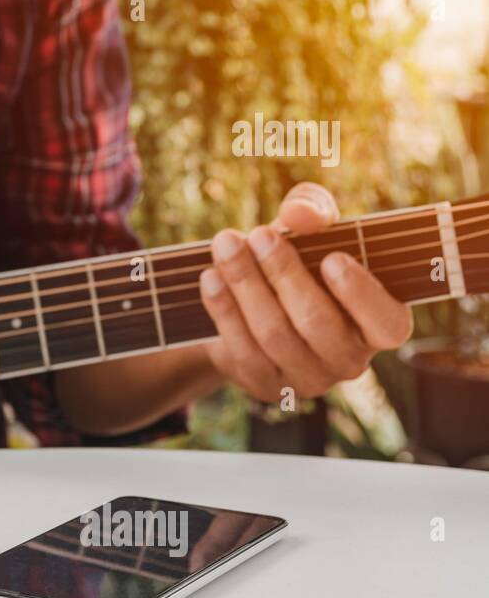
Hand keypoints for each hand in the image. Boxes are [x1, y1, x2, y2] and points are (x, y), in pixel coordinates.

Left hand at [199, 182, 413, 402]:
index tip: (332, 258)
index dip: (361, 294)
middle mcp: (350, 360)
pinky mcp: (267, 385)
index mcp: (380, 325)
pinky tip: (209, 277)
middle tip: (259, 234)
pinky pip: (243, 349)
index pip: (387, 324)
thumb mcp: (310, 232)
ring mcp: (308, 379)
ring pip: (275, 334)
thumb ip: (314, 212)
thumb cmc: (298, 263)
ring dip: (246, 284)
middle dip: (284, 274)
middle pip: (317, 322)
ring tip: (226, 245)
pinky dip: (223, 308)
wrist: (249, 307)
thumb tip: (300, 213)